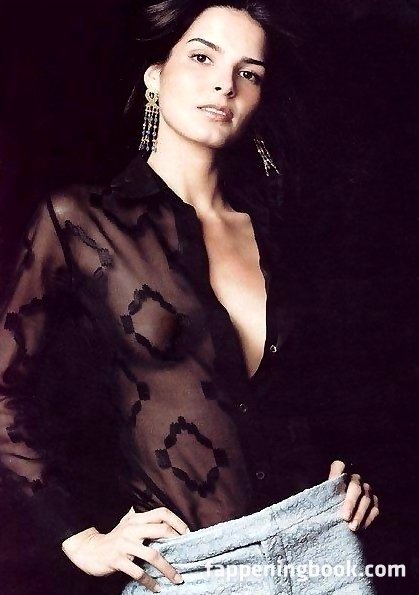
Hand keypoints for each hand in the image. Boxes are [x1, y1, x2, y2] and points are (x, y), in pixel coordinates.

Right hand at [62, 506, 189, 592]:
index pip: (161, 513)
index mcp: (136, 519)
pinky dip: (150, 581)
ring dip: (167, 569)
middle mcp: (132, 528)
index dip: (177, 521)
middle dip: (177, 542)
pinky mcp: (117, 560)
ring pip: (152, 554)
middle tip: (186, 555)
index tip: (187, 534)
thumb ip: (145, 523)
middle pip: (161, 530)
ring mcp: (124, 544)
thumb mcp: (128, 526)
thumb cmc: (114, 539)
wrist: (89, 550)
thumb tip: (168, 526)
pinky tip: (157, 588)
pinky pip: (138, 572)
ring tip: (177, 578)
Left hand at [328, 460, 379, 530]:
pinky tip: (361, 528)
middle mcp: (355, 479)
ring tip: (352, 527)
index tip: (332, 482)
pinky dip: (368, 519)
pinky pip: (374, 509)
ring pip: (366, 499)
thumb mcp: (321, 498)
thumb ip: (321, 494)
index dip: (336, 472)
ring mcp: (366, 490)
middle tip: (344, 517)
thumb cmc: (326, 504)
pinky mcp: (374, 502)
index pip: (339, 466)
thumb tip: (308, 495)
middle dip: (350, 503)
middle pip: (355, 487)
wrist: (340, 518)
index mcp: (340, 473)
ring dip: (360, 514)